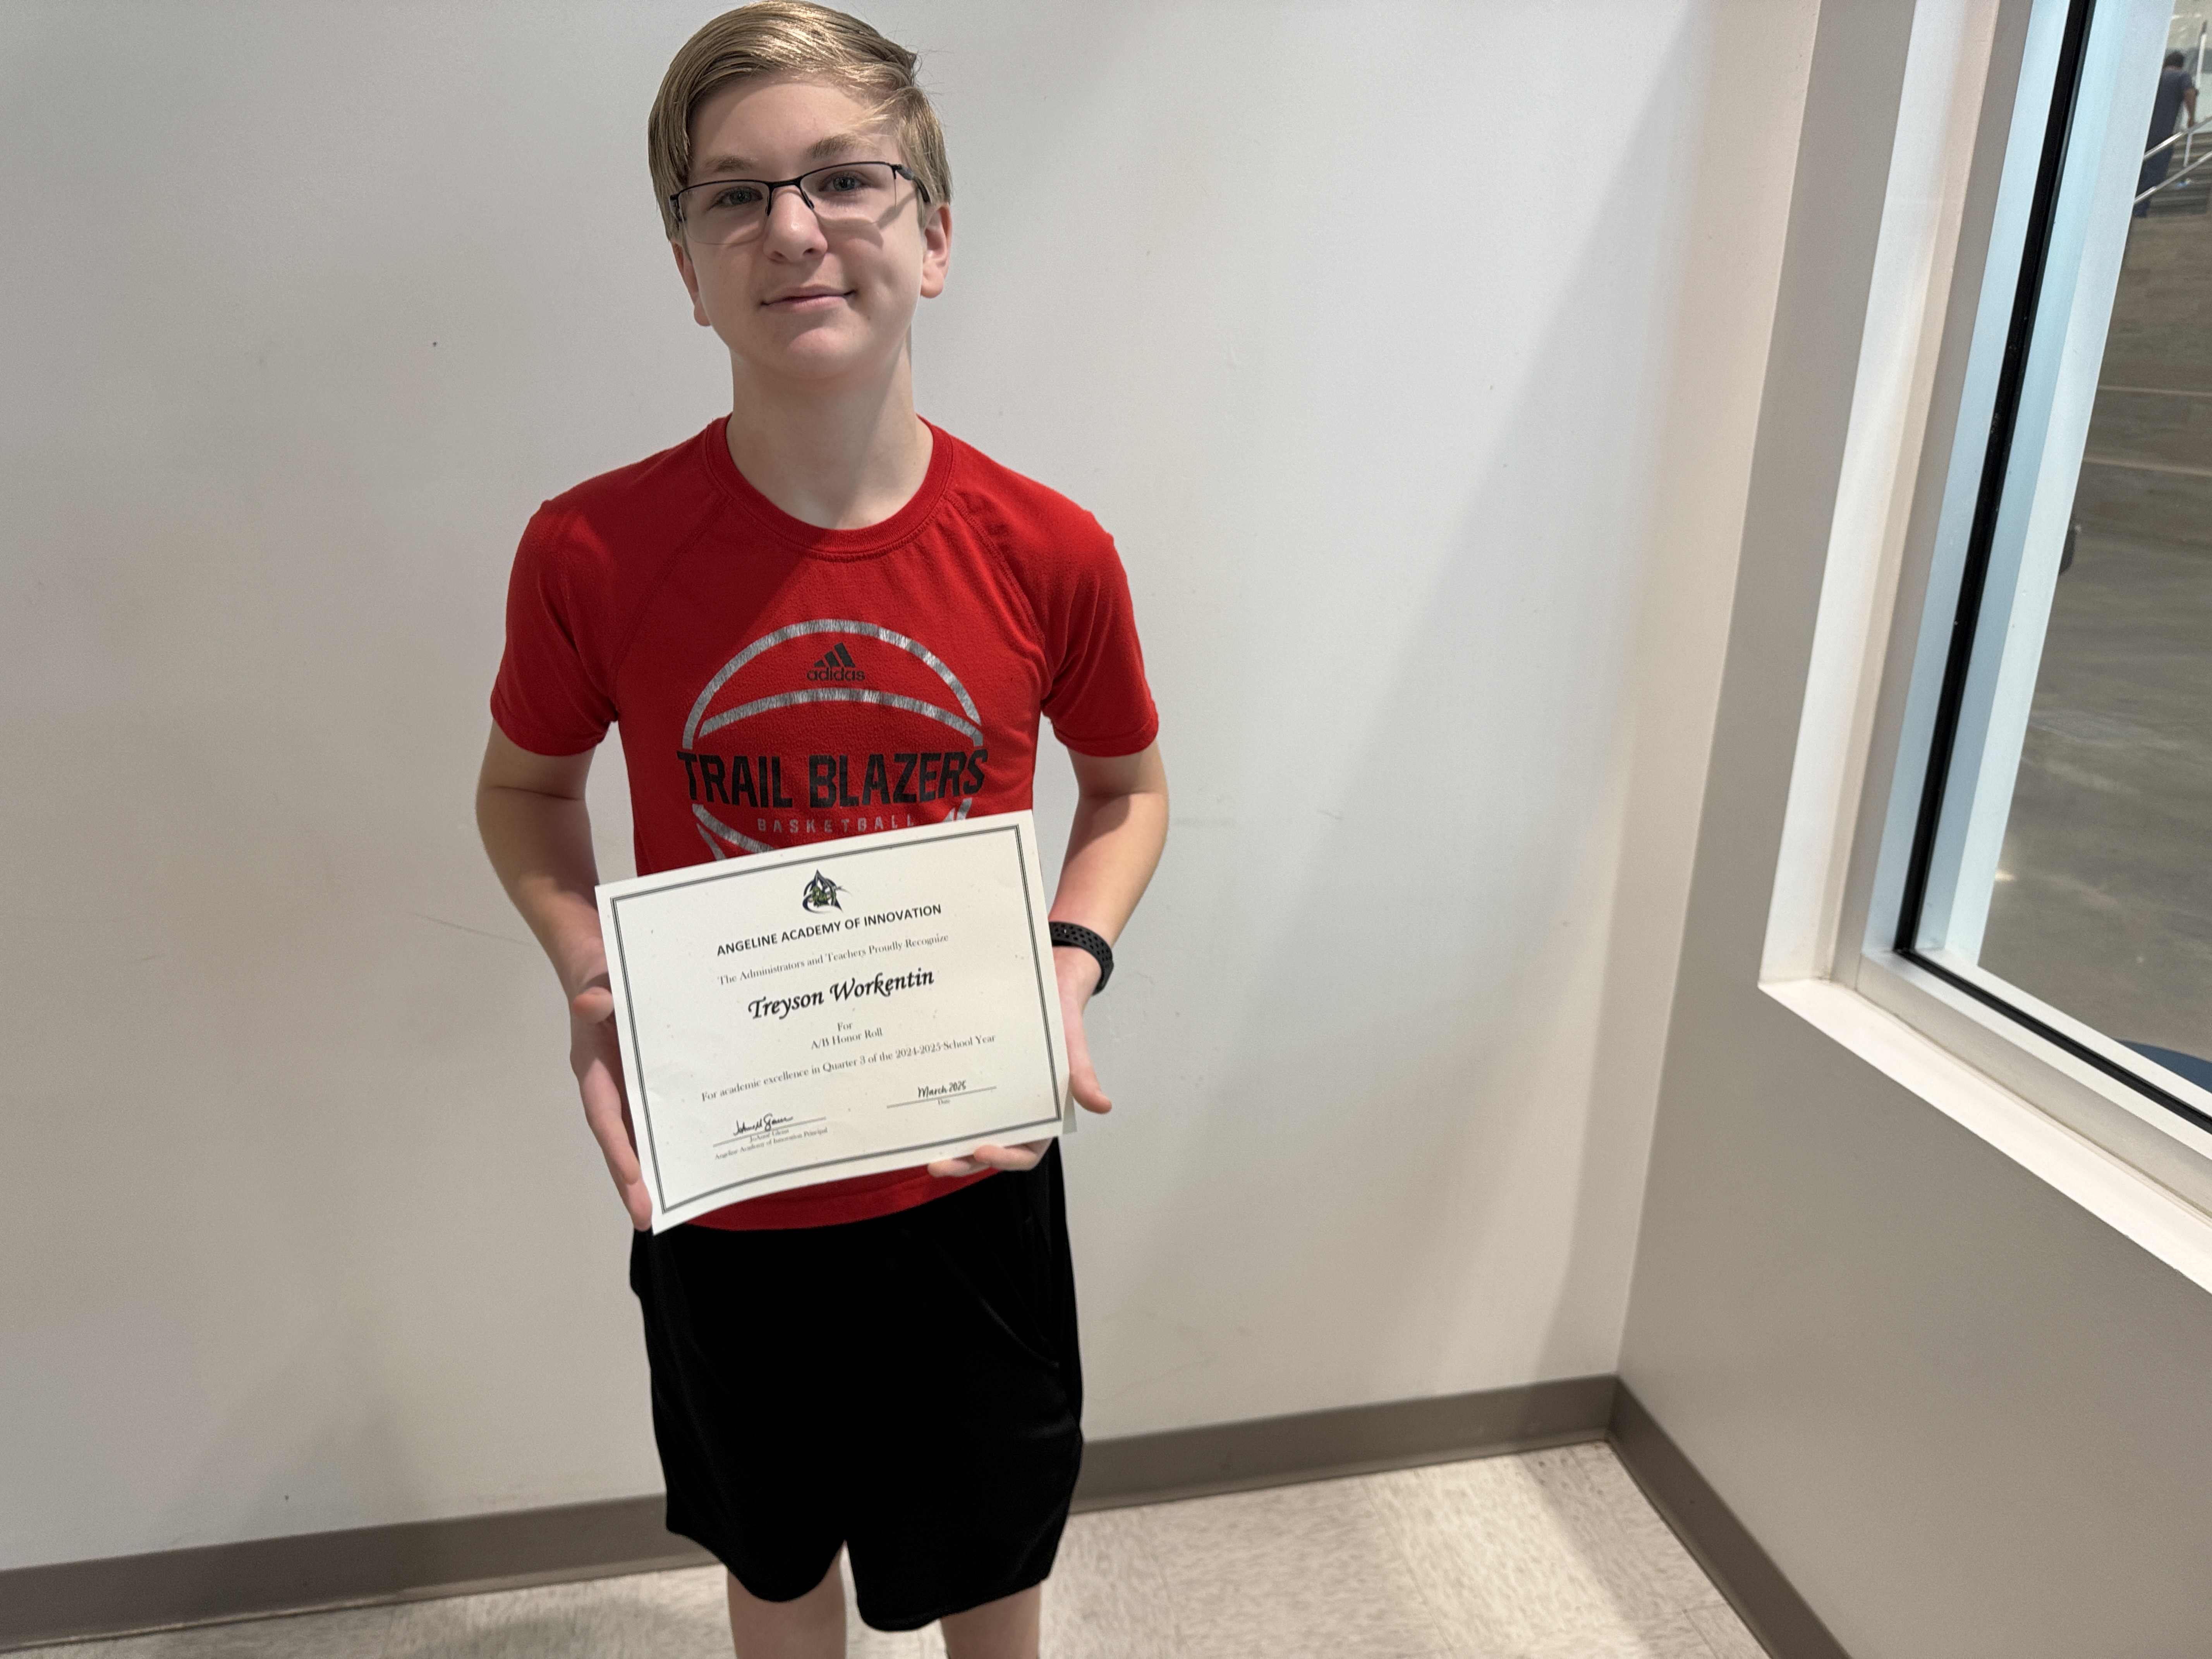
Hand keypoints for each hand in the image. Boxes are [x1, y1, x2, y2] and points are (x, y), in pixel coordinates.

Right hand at [570, 981, 651, 1229]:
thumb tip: (591, 1003)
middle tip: (646, 1217)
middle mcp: (609, 1085)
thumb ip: (598, 992)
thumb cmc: (604, 974)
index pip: (604, 1113)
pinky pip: (654, 1118)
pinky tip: (686, 1166)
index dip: (616, 1145)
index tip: (631, 1177)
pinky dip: (664, 1143)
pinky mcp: (645, 1083)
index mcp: (594, 1066)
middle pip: (618, 1138)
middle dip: (629, 1179)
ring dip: (648, 1171)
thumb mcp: (603, 978)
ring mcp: (627, 1087)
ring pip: (636, 1136)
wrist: (606, 967)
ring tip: (665, 1210)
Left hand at [927, 944, 1112, 1178]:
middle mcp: (1014, 1112)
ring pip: (967, 1130)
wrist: (1045, 980)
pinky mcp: (973, 1077)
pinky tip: (920, 1107)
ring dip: (946, 1142)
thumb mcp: (1073, 1044)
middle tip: (938, 1163)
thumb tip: (1101, 1105)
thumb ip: (1082, 1077)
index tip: (982, 1151)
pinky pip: (955, 1098)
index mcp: (1042, 1114)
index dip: (1005, 1159)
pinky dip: (940, 1108)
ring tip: (922, 1145)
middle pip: (988, 1150)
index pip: (1025, 1152)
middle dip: (962, 1162)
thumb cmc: (1061, 1015)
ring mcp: (991, 1097)